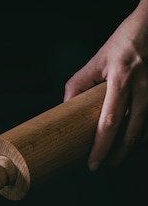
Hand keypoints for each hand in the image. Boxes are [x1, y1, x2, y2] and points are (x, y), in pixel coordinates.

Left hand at [64, 0, 147, 170]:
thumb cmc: (124, 40)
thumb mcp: (97, 58)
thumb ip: (79, 83)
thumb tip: (65, 108)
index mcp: (121, 76)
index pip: (109, 120)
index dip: (101, 146)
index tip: (93, 163)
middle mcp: (142, 84)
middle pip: (131, 132)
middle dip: (117, 154)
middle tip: (103, 164)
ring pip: (145, 129)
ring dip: (130, 147)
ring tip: (115, 155)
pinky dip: (142, 133)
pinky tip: (132, 139)